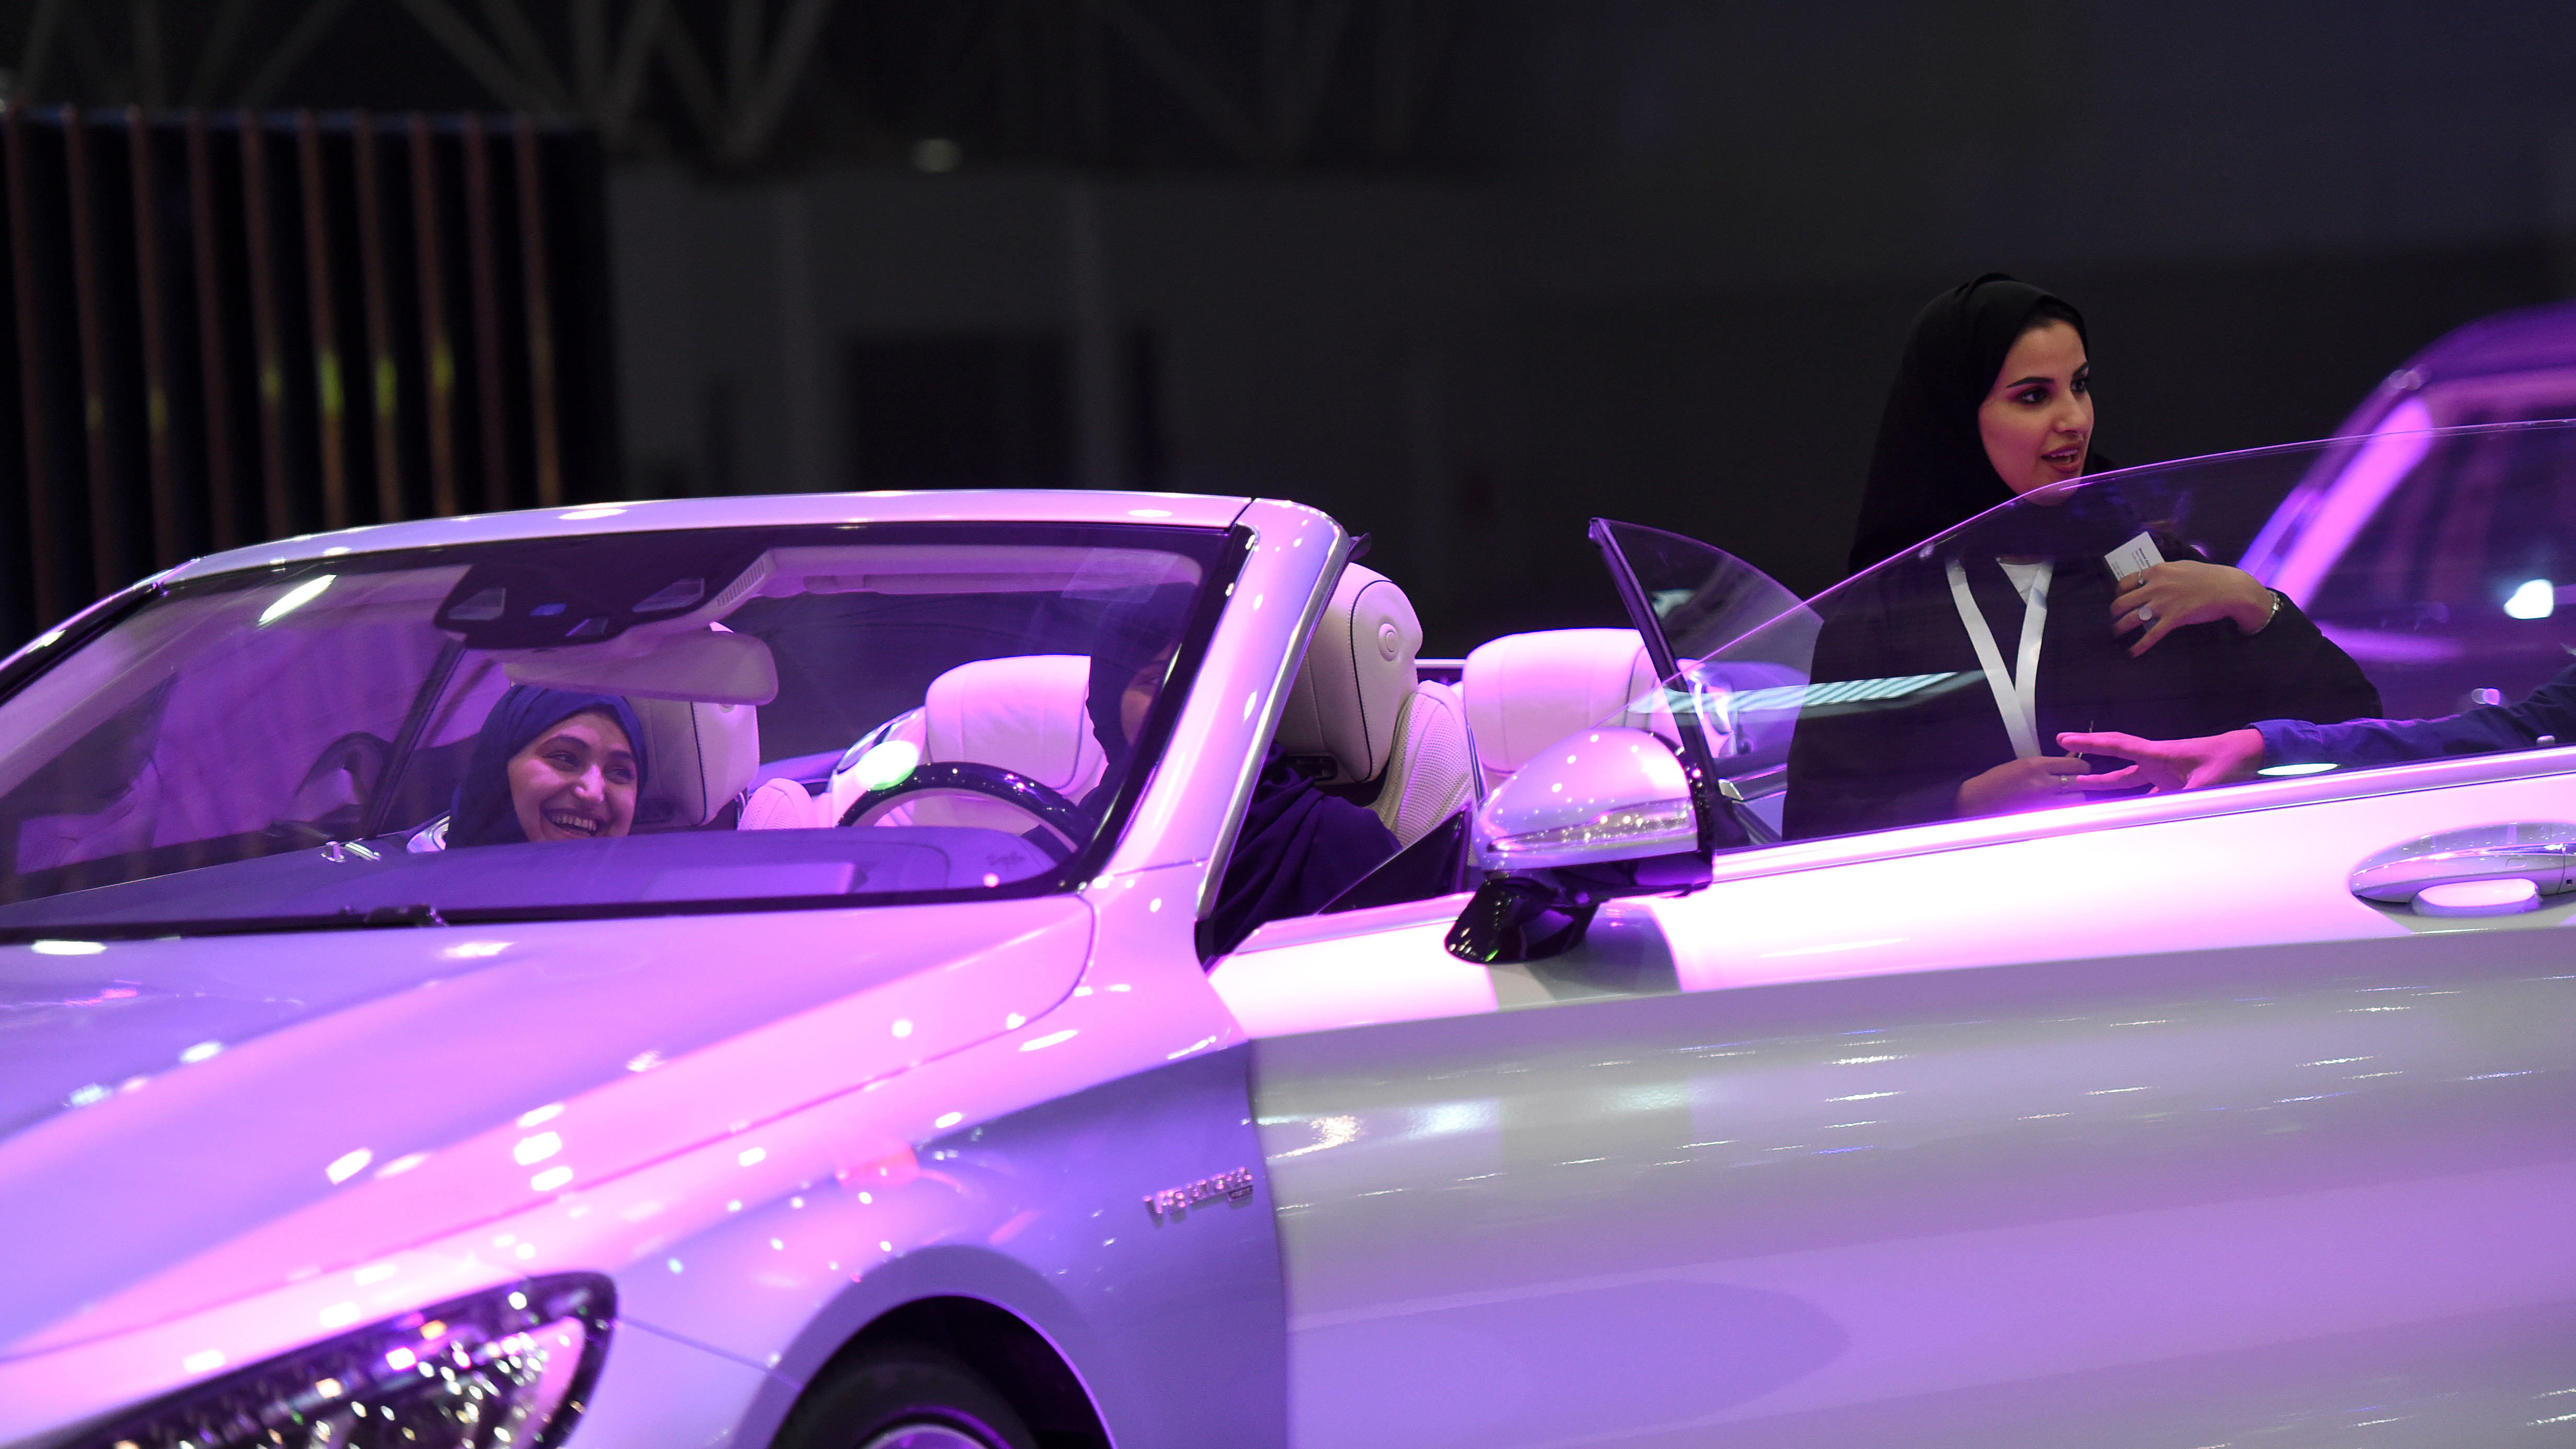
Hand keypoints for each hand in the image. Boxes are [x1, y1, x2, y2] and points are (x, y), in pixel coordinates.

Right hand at [1954, 754, 2090, 816]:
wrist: (1974, 802)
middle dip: (2081, 783)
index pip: (2075, 765)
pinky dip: (2064, 811)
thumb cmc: (1993, 783)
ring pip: (2077, 801)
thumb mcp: (2020, 765)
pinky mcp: (2041, 818)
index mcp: (2036, 766)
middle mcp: (2043, 784)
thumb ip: (2045, 766)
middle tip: (2076, 784)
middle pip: (2081, 783)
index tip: (2081, 769)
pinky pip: (2064, 814)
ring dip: (2075, 799)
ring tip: (2065, 798)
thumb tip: (2067, 766)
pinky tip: (2056, 809)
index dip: (2082, 767)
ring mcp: (2043, 803)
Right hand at [2054, 728, 2263, 792]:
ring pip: (2126, 778)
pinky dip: (2132, 802)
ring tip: (2082, 784)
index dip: (2089, 743)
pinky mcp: (2172, 784)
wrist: (2247, 753)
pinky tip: (2123, 812)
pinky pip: (2145, 794)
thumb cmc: (2227, 760)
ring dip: (2105, 782)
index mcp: (2158, 754)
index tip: (2065, 738)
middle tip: (2063, 751)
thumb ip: (2185, 799)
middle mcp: (2155, 761)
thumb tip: (2167, 814)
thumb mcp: (2208, 782)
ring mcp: (2162, 773)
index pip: (2116, 746)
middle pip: (2114, 760)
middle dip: (2089, 757)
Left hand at [2110, 560, 2274, 655]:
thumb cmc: (2207, 577)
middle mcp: (2156, 586)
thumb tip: (2148, 578)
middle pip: (2121, 602)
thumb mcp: (2180, 567)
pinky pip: (2151, 635)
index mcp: (2157, 571)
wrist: (2229, 588)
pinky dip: (2139, 646)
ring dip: (2119, 629)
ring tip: (2116, 636)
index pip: (2125, 582)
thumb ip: (2163, 573)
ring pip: (2130, 619)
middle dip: (2114, 614)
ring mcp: (2164, 603)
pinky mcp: (2174, 619)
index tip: (2119, 601)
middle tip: (2114, 620)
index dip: (2118, 594)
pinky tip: (2132, 653)